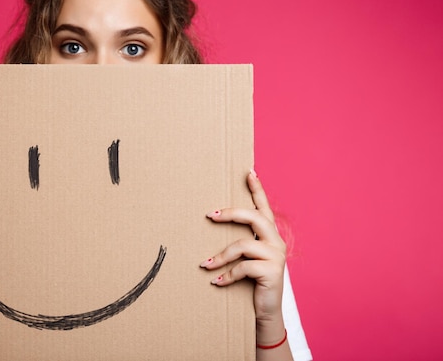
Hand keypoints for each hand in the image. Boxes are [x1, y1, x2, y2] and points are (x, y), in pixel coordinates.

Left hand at [200, 170, 286, 324]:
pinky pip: (243, 267)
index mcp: (271, 235)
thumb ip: (241, 243)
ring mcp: (276, 256)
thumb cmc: (252, 282)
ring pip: (243, 245)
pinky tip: (216, 281)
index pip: (264, 208)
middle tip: (210, 215)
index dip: (258, 190)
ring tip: (205, 265)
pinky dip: (227, 275)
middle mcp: (277, 242)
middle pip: (254, 218)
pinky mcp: (272, 272)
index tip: (249, 172)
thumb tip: (215, 223)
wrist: (266, 312)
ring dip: (221, 256)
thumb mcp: (247, 259)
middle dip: (231, 213)